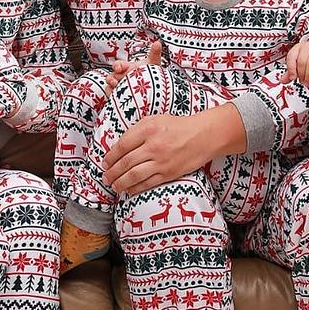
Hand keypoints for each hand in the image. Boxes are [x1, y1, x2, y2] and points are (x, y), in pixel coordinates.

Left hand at [103, 103, 244, 194]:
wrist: (203, 136)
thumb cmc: (178, 126)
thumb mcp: (155, 119)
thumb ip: (137, 130)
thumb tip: (120, 146)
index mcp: (147, 129)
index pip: (122, 145)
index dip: (110, 156)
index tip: (105, 163)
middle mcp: (153, 146)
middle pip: (125, 163)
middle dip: (112, 172)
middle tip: (105, 177)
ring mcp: (161, 161)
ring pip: (134, 176)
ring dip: (120, 183)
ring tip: (114, 186)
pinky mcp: (169, 173)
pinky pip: (147, 183)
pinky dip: (135, 188)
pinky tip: (128, 190)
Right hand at [105, 40, 161, 94]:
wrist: (153, 89)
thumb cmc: (150, 73)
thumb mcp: (152, 63)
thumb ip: (154, 53)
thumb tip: (158, 43)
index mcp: (126, 68)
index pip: (118, 65)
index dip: (117, 66)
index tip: (120, 68)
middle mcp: (120, 77)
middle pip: (110, 77)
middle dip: (111, 79)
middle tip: (115, 82)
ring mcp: (119, 87)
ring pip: (109, 87)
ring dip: (111, 88)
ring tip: (117, 91)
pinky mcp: (119, 97)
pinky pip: (112, 97)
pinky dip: (113, 97)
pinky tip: (118, 100)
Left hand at [282, 42, 308, 84]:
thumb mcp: (300, 65)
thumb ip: (291, 72)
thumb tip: (282, 80)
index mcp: (297, 48)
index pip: (291, 57)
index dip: (291, 69)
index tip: (292, 78)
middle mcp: (306, 46)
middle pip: (301, 62)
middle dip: (301, 75)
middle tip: (303, 82)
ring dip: (308, 75)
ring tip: (308, 82)